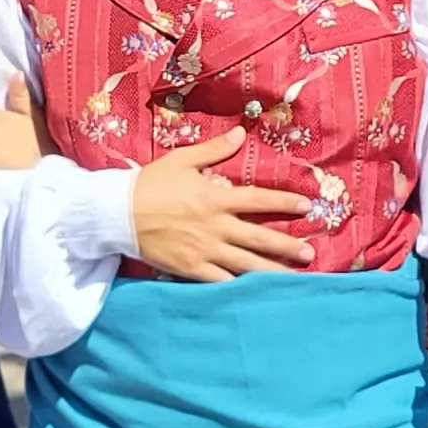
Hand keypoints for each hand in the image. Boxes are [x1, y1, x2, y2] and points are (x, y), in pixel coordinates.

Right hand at [129, 131, 316, 280]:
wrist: (117, 214)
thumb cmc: (150, 184)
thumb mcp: (182, 160)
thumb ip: (214, 150)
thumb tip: (240, 133)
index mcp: (215, 198)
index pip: (258, 201)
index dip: (284, 204)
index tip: (306, 208)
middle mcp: (215, 227)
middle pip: (260, 238)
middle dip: (287, 246)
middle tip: (310, 254)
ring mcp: (205, 251)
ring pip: (247, 265)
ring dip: (273, 271)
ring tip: (295, 278)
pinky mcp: (192, 269)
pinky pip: (222, 282)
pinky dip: (241, 289)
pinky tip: (258, 294)